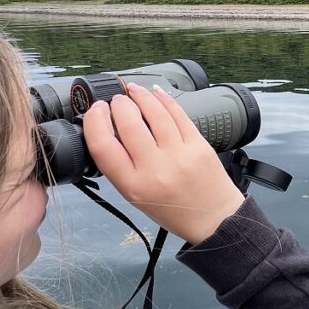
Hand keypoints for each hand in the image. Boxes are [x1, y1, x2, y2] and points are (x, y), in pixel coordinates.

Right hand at [82, 82, 244, 244]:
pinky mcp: (199, 145)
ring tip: (134, 90)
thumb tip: (108, 130)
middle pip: (129, 124)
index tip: (96, 111)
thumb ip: (121, 166)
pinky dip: (165, 100)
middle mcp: (156, 170)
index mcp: (133, 186)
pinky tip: (156, 93)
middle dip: (119, 104)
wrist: (214, 218)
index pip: (103, 146)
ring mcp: (180, 155)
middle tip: (117, 100)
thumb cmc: (173, 209)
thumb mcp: (135, 196)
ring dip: (141, 96)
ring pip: (155, 114)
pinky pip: (179, 115)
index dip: (94, 122)